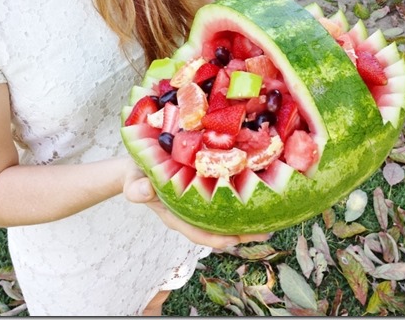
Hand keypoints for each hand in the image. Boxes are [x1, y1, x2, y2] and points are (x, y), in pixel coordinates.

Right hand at [123, 167, 271, 248]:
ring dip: (248, 216)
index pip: (198, 232)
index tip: (234, 240)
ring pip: (227, 214)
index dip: (216, 238)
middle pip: (220, 228)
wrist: (139, 165)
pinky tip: (258, 189)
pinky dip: (242, 196)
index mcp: (176, 215)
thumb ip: (136, 188)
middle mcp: (192, 212)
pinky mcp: (206, 187)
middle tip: (266, 231)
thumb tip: (145, 192)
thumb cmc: (137, 176)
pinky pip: (226, 196)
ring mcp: (200, 201)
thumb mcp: (133, 180)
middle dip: (243, 231)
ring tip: (271, 216)